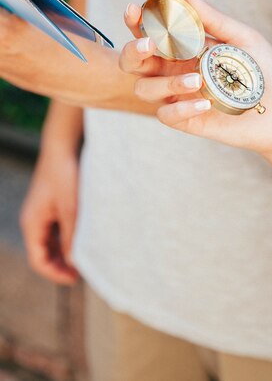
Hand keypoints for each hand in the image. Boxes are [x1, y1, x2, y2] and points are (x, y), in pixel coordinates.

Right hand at [20, 148, 79, 284]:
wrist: (62, 146)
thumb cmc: (65, 175)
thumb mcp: (71, 209)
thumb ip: (71, 236)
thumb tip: (73, 262)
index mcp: (32, 223)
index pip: (38, 260)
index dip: (56, 273)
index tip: (76, 278)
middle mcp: (33, 220)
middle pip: (44, 252)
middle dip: (61, 264)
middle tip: (84, 270)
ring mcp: (41, 212)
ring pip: (51, 241)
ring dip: (66, 251)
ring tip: (86, 255)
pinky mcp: (51, 204)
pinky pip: (57, 228)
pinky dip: (68, 237)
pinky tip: (84, 237)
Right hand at [120, 0, 271, 155]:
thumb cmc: (264, 70)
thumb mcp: (243, 39)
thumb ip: (214, 20)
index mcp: (183, 48)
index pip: (149, 33)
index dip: (135, 22)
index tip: (134, 9)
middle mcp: (174, 71)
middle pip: (133, 63)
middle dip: (133, 51)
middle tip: (150, 44)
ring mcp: (178, 96)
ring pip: (145, 90)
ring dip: (165, 83)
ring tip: (196, 80)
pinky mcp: (187, 120)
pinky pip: (166, 116)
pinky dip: (181, 109)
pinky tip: (205, 104)